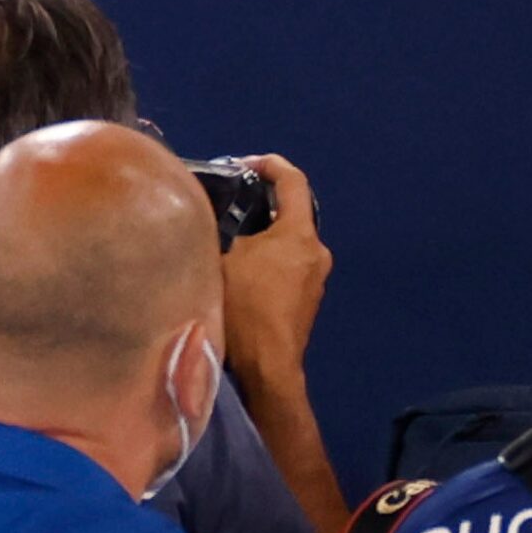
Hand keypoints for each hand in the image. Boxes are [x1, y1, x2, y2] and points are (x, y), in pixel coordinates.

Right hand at [219, 154, 331, 379]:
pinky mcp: (309, 301)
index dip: (271, 165)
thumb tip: (214, 224)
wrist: (267, 368)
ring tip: (229, 239)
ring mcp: (317, 279)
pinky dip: (269, 260)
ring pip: (290, 243)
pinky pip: (290, 266)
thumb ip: (221, 235)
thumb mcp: (222, 262)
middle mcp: (317, 252)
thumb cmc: (244, 310)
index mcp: (299, 234)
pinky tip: (242, 272)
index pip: (294, 181)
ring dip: (263, 236)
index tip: (246, 164)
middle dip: (261, 204)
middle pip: (292, 213)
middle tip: (229, 203)